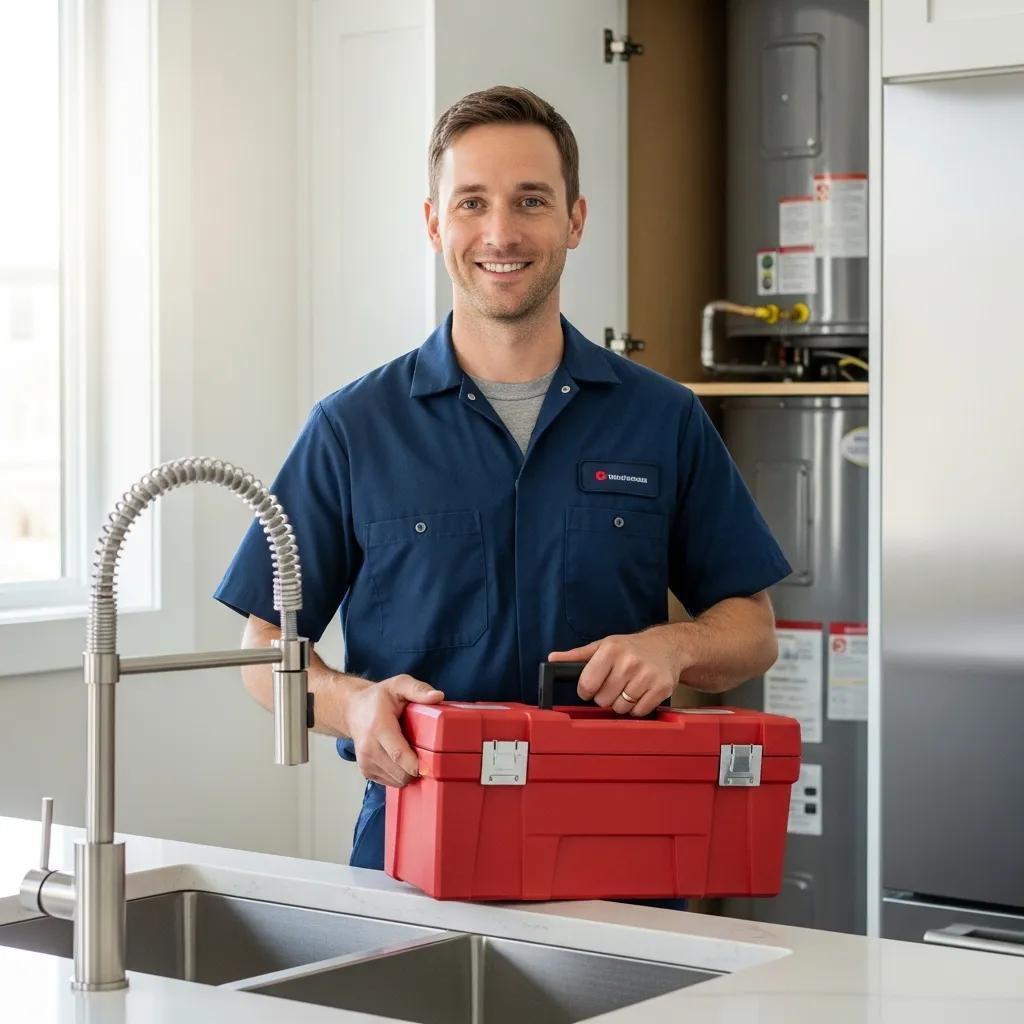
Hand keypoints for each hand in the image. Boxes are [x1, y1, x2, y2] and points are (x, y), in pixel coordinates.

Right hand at [344, 675, 443, 786]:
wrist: (353, 710)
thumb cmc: (378, 698)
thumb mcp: (399, 685)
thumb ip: (418, 690)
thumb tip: (437, 696)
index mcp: (378, 727)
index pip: (399, 755)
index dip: (418, 765)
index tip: (434, 765)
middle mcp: (369, 748)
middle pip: (400, 772)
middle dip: (419, 769)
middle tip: (429, 755)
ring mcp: (366, 762)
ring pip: (397, 780)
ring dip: (410, 772)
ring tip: (414, 754)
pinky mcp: (366, 771)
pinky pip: (390, 781)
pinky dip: (400, 774)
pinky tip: (403, 760)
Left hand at [548, 628, 683, 716]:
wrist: (666, 646)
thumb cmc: (631, 647)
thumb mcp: (603, 645)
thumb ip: (577, 655)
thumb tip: (552, 659)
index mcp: (611, 650)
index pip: (587, 685)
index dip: (586, 690)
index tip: (591, 687)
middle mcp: (629, 662)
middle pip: (603, 700)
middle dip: (605, 696)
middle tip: (614, 684)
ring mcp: (646, 676)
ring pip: (620, 708)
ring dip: (620, 703)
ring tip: (627, 688)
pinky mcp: (661, 689)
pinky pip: (639, 712)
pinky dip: (636, 708)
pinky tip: (639, 693)